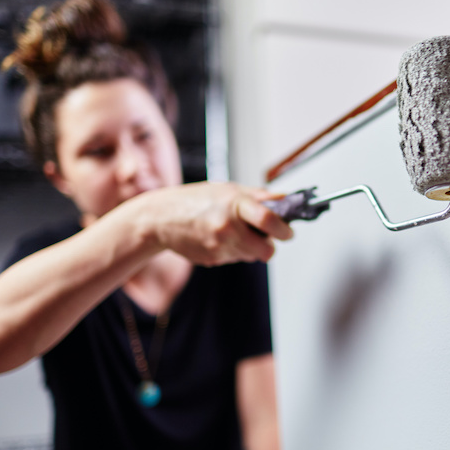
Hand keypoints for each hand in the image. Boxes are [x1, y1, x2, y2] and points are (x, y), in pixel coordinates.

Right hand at [128, 182, 293, 265]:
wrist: (160, 218)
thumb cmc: (195, 200)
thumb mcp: (227, 189)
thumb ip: (258, 196)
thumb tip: (286, 200)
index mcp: (234, 204)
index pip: (269, 220)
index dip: (285, 229)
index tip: (289, 231)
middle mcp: (227, 227)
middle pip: (266, 250)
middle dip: (270, 245)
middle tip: (267, 236)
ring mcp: (219, 246)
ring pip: (252, 256)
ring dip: (251, 247)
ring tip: (235, 232)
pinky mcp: (213, 260)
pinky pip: (235, 259)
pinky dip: (234, 250)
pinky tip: (219, 238)